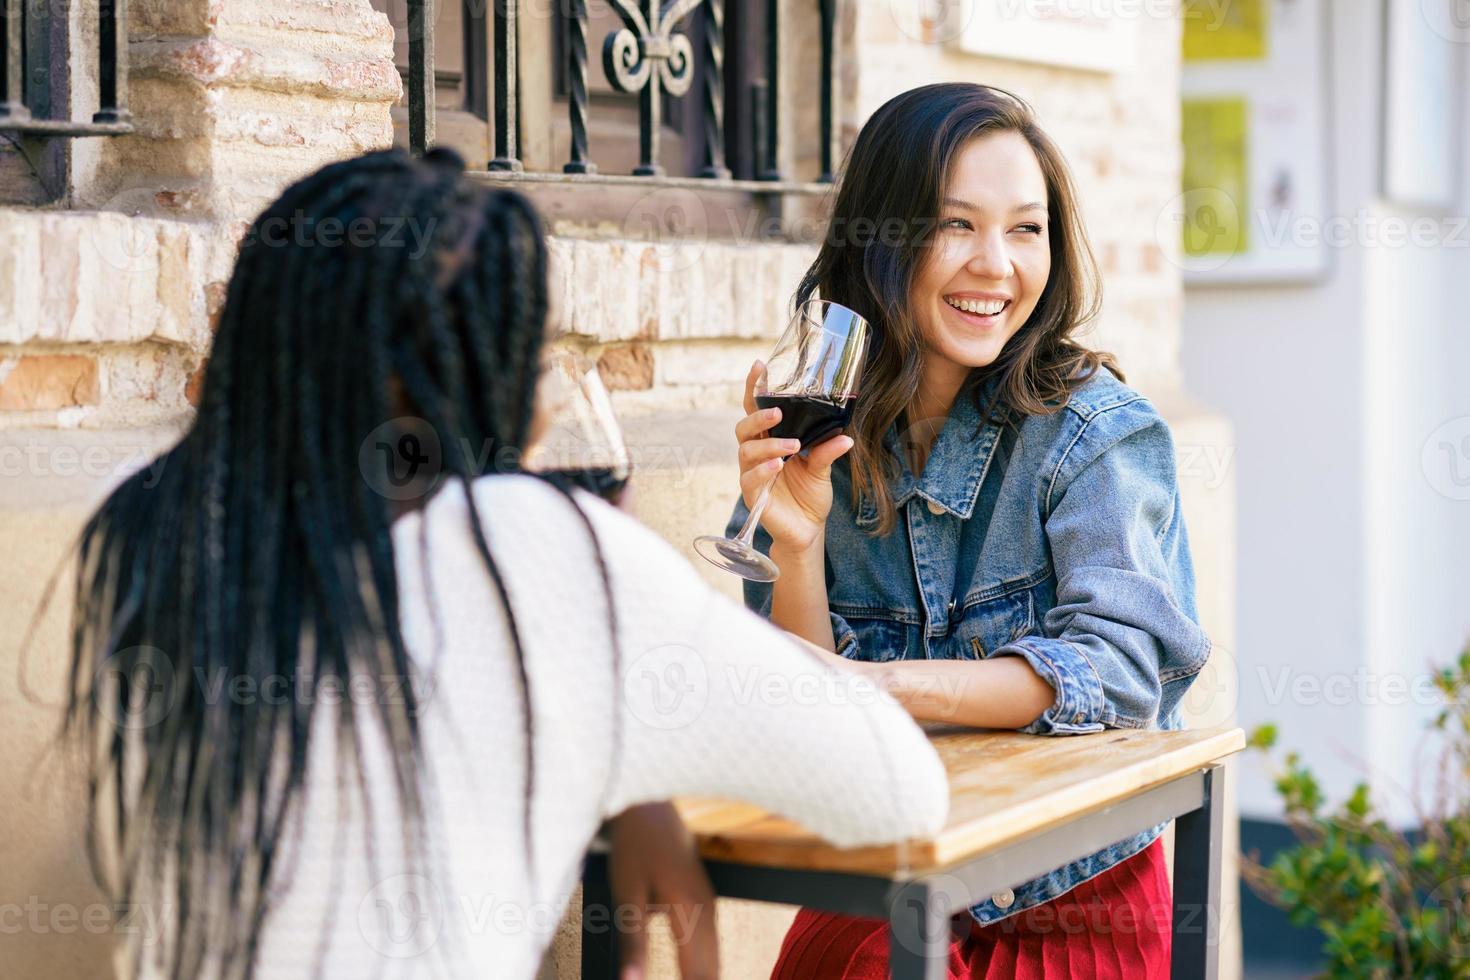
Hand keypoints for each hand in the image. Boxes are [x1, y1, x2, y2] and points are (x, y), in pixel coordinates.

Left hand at [608, 802, 718, 979]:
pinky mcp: (705, 902)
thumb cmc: (635, 845)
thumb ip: (632, 943)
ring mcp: (710, 906)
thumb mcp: (626, 893)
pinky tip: (693, 978)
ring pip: (715, 962)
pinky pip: (711, 946)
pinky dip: (703, 969)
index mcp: (690, 913)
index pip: (698, 977)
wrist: (651, 806)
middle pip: (712, 973)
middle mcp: (708, 912)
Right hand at [734, 360, 854, 554]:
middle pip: (743, 428)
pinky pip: (749, 479)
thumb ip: (827, 450)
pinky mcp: (753, 496)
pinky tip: (778, 466)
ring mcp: (752, 474)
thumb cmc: (809, 495)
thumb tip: (845, 435)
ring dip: (768, 445)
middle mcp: (757, 454)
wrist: (808, 529)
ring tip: (791, 446)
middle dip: (757, 417)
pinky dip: (762, 470)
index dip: (753, 388)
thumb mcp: (822, 469)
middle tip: (777, 412)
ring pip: (746, 452)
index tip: (759, 366)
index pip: (755, 410)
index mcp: (770, 441)